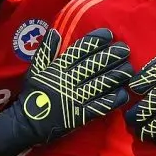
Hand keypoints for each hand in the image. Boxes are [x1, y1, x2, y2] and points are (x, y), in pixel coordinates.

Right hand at [0, 28, 132, 155]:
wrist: (27, 124)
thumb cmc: (32, 94)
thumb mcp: (35, 69)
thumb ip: (46, 50)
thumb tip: (56, 31)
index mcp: (57, 68)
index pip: (79, 51)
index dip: (95, 41)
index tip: (109, 34)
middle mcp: (67, 81)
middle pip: (93, 65)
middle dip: (111, 56)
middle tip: (125, 49)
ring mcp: (74, 98)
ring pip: (99, 84)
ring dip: (116, 76)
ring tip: (129, 69)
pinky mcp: (80, 116)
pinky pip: (99, 106)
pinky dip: (112, 100)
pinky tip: (123, 93)